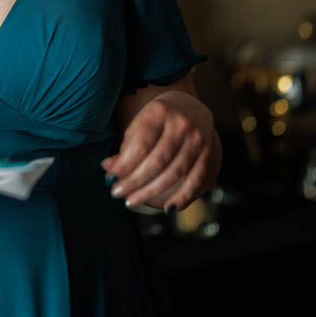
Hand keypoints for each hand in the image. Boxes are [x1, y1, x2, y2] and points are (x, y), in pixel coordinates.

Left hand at [101, 90, 213, 212]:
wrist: (190, 108)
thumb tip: (108, 169)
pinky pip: (195, 179)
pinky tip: (168, 208)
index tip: (110, 180)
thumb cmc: (157, 120)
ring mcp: (196, 138)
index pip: (140, 145)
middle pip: (157, 161)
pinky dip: (182, 196)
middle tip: (117, 194)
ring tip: (132, 201)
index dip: (124, 166)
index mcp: (159, 112)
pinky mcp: (207, 152)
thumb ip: (126, 147)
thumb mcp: (139, 125)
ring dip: (151, 192)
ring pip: (174, 172)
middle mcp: (180, 124)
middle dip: (134, 182)